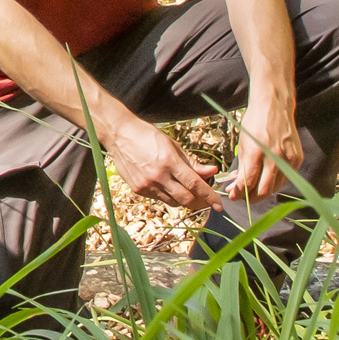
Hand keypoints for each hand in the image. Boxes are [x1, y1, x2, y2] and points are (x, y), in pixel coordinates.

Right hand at [95, 106, 220, 212]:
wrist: (119, 134)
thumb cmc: (148, 136)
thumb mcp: (173, 145)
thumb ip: (193, 162)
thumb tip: (212, 172)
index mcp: (169, 161)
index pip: (194, 184)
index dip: (209, 196)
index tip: (219, 205)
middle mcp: (157, 176)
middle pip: (185, 199)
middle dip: (199, 202)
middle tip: (205, 200)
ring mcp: (146, 184)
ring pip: (173, 202)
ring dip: (184, 199)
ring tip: (188, 192)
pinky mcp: (137, 189)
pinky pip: (159, 198)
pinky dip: (168, 195)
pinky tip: (168, 186)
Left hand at [224, 102, 305, 203]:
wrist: (274, 106)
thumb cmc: (255, 124)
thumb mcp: (243, 145)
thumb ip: (241, 169)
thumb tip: (235, 190)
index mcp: (256, 152)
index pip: (248, 183)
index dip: (239, 193)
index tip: (233, 195)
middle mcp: (274, 157)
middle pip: (264, 190)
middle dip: (251, 198)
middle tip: (243, 196)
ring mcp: (288, 158)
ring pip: (276, 187)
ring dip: (263, 190)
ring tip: (254, 185)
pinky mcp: (297, 158)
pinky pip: (286, 178)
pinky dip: (275, 181)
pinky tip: (267, 176)